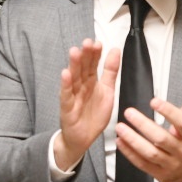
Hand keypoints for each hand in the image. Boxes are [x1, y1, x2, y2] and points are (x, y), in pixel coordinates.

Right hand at [54, 40, 120, 172]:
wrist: (84, 138)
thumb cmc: (93, 115)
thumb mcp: (108, 91)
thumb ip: (110, 71)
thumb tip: (115, 50)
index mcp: (91, 81)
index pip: (93, 64)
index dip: (95, 54)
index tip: (98, 43)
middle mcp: (81, 86)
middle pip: (82, 68)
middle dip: (85, 55)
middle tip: (88, 43)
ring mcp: (73, 95)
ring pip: (73, 78)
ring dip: (74, 65)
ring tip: (75, 52)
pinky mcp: (67, 107)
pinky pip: (66, 95)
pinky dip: (65, 85)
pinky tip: (65, 74)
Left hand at [118, 72, 181, 181]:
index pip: (181, 123)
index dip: (168, 112)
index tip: (154, 101)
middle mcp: (181, 150)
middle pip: (162, 139)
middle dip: (143, 125)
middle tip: (129, 112)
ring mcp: (170, 163)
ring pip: (150, 153)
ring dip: (133, 140)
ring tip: (120, 127)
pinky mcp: (158, 173)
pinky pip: (142, 164)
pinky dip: (129, 153)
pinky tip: (120, 142)